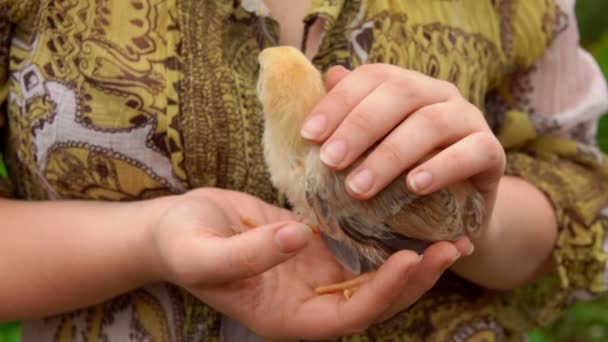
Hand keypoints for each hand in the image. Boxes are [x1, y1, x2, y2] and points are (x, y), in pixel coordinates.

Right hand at [147, 188, 469, 339]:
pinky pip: (357, 245)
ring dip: (411, 257)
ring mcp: (313, 276)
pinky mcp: (315, 248)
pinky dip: (384, 234)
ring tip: (450, 232)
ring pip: (373, 273)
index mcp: (286, 317)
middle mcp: (308, 302)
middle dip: (415, 278)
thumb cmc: (182, 245)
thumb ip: (250, 254)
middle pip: (373, 299)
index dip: (383, 293)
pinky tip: (409, 211)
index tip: (413, 260)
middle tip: (451, 245)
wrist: (173, 229)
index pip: (348, 316)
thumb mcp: (206, 252)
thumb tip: (300, 239)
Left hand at [300, 64, 504, 229]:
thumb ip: (351, 117)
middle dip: (359, 127)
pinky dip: (441, 167)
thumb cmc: (401, 178)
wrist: (453, 212)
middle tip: (330, 162)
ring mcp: (469, 119)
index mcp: (407, 86)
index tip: (310, 136)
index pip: (372, 77)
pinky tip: (414, 186)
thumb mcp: (370, 151)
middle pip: (400, 94)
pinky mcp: (493, 152)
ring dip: (390, 155)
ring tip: (359, 187)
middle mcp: (439, 94)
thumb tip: (330, 76)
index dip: (338, 102)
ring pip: (431, 123)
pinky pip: (471, 152)